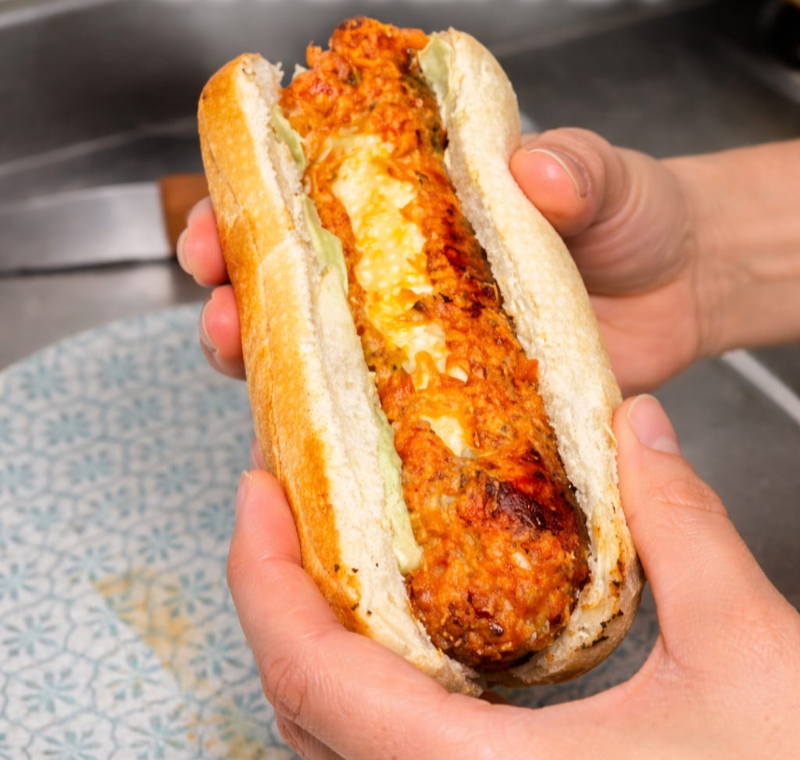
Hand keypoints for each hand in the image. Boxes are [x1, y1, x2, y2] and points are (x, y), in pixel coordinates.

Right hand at [178, 128, 714, 392]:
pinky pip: (385, 426)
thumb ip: (573, 168)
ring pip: (322, 360)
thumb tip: (534, 170)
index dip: (254, 208)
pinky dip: (342, 435)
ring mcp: (423, 348)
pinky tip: (313, 443)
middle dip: (237, 294)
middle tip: (215, 302)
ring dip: (269, 365)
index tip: (222, 216)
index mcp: (421, 208)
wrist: (681, 289)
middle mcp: (406, 281)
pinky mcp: (455, 406)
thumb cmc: (633, 219)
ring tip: (239, 360)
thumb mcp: (604, 178)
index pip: (314, 199)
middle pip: (295, 288)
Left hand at [229, 395, 799, 759]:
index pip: (316, 676)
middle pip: (302, 707)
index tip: (257, 496)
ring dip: (310, 642)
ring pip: (332, 744)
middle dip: (274, 596)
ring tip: (322, 556)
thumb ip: (686, 533)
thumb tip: (641, 434)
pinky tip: (392, 637)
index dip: (265, 576)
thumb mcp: (752, 661)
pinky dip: (359, 689)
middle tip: (282, 510)